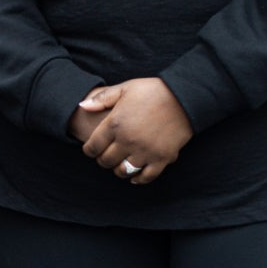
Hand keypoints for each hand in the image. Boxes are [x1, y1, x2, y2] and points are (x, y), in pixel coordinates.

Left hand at [77, 78, 193, 184]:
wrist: (184, 97)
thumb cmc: (152, 91)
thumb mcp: (124, 89)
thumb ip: (101, 99)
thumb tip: (81, 106)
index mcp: (115, 124)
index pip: (92, 147)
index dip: (89, 150)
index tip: (91, 149)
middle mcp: (128, 140)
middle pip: (106, 161)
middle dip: (103, 160)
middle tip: (105, 156)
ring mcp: (145, 151)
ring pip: (124, 171)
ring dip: (119, 170)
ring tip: (120, 164)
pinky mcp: (163, 158)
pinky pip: (147, 176)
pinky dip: (139, 179)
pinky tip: (135, 176)